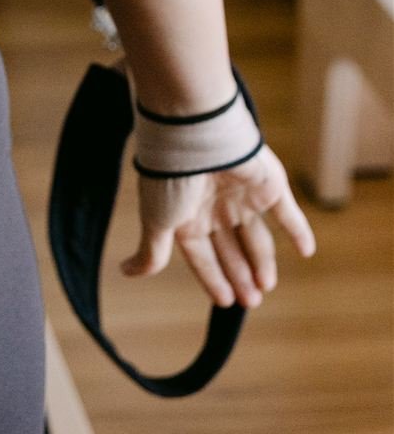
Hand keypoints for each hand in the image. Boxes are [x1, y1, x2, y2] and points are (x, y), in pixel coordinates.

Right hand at [120, 143, 316, 307]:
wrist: (196, 131)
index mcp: (187, 215)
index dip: (213, 278)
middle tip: (251, 301)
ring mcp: (243, 195)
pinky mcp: (268, 184)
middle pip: (231, 248)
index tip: (226, 302)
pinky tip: (306, 251)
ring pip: (256, 236)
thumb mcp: (158, 221)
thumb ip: (152, 251)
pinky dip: (298, 231)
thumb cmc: (170, 177)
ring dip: (263, 262)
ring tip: (266, 286)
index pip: (202, 255)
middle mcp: (214, 206)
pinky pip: (287, 212)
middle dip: (240, 275)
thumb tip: (127, 272)